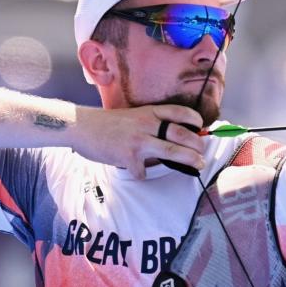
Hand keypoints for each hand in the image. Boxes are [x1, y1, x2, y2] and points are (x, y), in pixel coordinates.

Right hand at [71, 104, 204, 178]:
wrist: (82, 127)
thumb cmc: (108, 123)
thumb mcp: (134, 116)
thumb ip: (151, 124)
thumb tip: (172, 136)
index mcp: (149, 112)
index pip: (180, 112)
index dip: (195, 119)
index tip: (201, 127)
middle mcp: (147, 124)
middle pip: (181, 134)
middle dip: (197, 145)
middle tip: (203, 153)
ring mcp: (138, 141)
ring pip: (172, 151)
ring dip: (189, 159)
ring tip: (198, 164)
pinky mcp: (127, 157)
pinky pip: (143, 171)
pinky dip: (142, 174)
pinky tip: (138, 172)